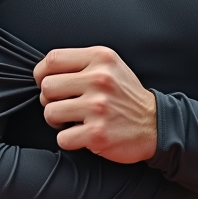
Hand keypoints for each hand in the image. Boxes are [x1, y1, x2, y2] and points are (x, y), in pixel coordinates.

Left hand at [33, 46, 157, 163]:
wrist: (156, 124)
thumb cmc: (125, 95)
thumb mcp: (109, 66)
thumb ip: (80, 63)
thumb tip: (43, 73)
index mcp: (100, 58)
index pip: (52, 59)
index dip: (42, 74)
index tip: (47, 83)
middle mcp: (100, 79)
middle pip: (47, 87)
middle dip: (49, 100)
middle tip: (64, 106)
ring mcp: (99, 107)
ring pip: (50, 112)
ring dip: (57, 121)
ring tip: (72, 120)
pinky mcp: (98, 133)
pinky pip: (62, 138)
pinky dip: (68, 140)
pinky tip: (82, 134)